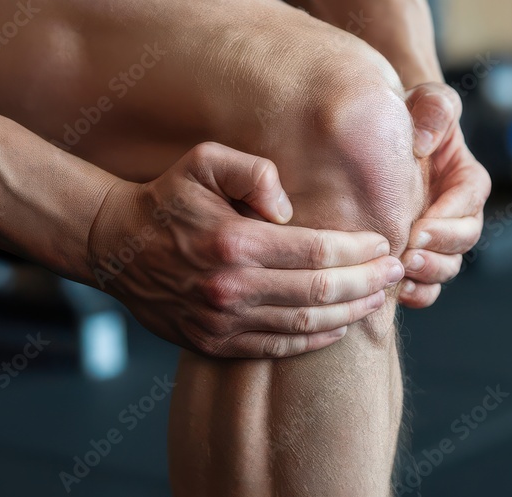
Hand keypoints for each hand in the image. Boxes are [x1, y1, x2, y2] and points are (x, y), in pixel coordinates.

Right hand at [86, 142, 404, 357]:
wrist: (116, 247)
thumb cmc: (168, 199)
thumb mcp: (203, 162)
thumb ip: (252, 170)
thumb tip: (288, 208)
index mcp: (234, 242)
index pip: (318, 251)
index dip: (359, 250)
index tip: (384, 243)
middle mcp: (230, 288)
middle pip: (321, 292)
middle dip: (368, 283)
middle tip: (395, 273)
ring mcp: (222, 322)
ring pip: (305, 327)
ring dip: (350, 314)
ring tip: (379, 299)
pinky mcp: (214, 344)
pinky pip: (278, 349)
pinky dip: (315, 341)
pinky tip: (341, 328)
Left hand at [400, 83, 491, 307]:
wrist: (380, 136)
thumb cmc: (409, 116)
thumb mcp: (427, 100)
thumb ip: (434, 109)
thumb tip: (422, 144)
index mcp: (467, 178)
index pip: (470, 201)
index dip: (449, 218)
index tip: (420, 225)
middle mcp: (457, 212)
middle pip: (464, 240)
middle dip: (439, 249)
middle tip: (410, 251)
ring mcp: (438, 238)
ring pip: (447, 266)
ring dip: (429, 273)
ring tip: (403, 269)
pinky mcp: (417, 256)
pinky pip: (427, 285)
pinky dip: (418, 292)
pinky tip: (397, 289)